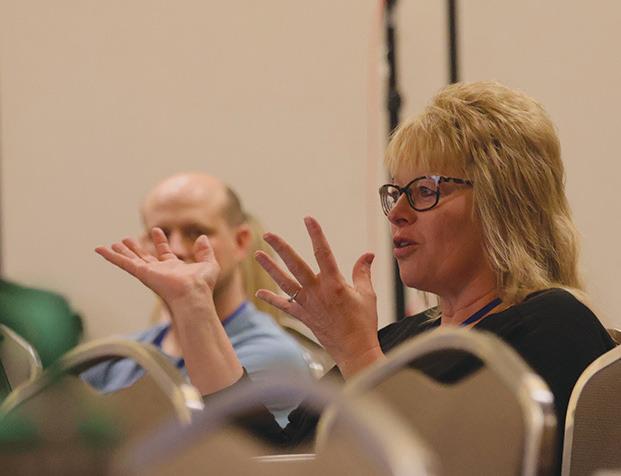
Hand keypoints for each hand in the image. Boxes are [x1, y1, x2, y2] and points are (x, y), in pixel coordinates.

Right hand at [95, 227, 219, 307]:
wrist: (193, 294)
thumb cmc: (202, 285)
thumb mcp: (209, 264)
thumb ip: (206, 251)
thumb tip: (202, 238)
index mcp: (175, 268)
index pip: (165, 253)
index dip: (160, 241)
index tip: (156, 230)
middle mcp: (160, 271)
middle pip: (144, 258)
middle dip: (136, 248)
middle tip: (127, 239)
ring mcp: (149, 273)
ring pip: (131, 260)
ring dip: (122, 252)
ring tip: (112, 244)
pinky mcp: (141, 273)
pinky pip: (123, 263)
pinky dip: (111, 256)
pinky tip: (100, 249)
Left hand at [255, 216, 382, 376]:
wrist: (355, 350)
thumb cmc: (363, 322)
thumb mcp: (367, 294)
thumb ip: (363, 272)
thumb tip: (368, 254)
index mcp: (334, 284)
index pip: (323, 253)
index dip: (316, 234)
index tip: (308, 219)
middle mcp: (317, 292)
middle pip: (295, 265)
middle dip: (281, 248)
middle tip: (268, 235)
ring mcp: (307, 305)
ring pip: (284, 282)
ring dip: (270, 268)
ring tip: (258, 255)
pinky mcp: (303, 316)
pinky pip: (284, 305)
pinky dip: (272, 299)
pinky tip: (260, 292)